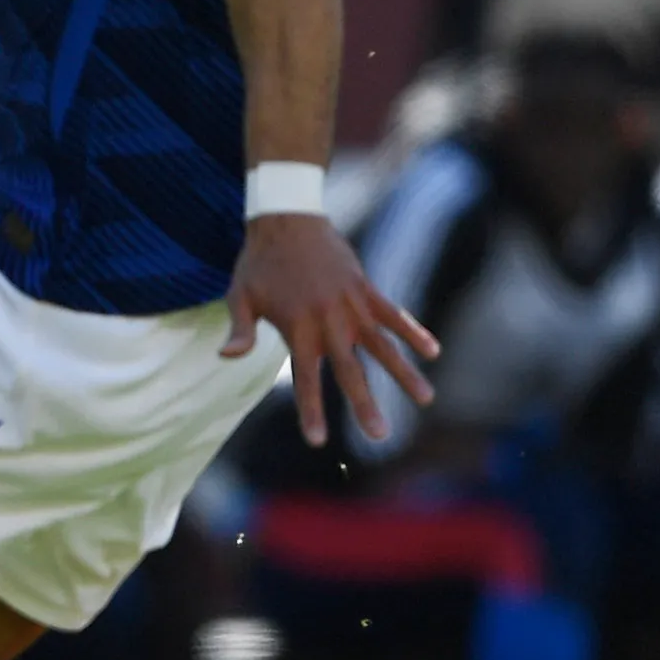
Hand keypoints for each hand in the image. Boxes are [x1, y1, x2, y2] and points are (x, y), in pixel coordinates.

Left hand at [223, 214, 438, 449]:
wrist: (286, 219)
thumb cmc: (258, 263)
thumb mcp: (239, 296)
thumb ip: (240, 330)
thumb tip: (226, 358)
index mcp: (296, 330)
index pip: (305, 379)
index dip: (311, 410)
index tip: (318, 441)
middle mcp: (328, 322)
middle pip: (350, 371)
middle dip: (366, 405)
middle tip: (381, 435)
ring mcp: (350, 305)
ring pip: (382, 346)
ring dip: (404, 373)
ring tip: (425, 400)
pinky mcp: (365, 288)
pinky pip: (393, 313)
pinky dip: (413, 331)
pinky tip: (433, 352)